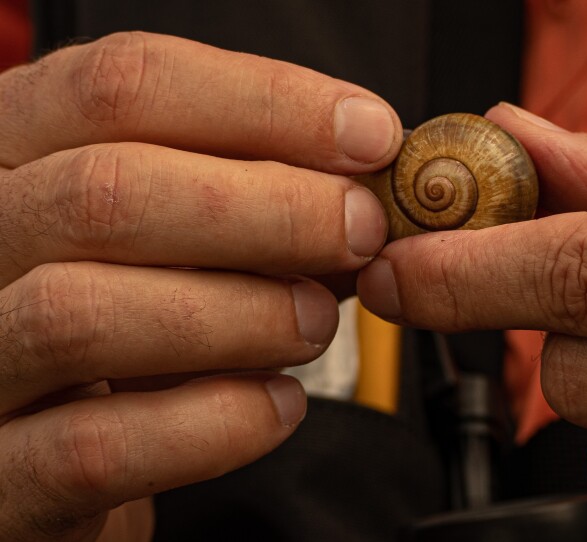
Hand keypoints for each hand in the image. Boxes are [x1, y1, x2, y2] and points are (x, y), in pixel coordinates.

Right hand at [0, 32, 398, 540]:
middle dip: (268, 206)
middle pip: (104, 191)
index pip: (121, 85)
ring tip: (316, 321)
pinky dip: (213, 425)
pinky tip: (277, 408)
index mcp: (15, 155)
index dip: (264, 102)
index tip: (368, 135)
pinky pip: (92, 449)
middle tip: (360, 229)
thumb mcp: (178, 243)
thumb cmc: (126, 331)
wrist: (47, 457)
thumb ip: (253, 209)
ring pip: (84, 313)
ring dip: (240, 313)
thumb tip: (360, 192)